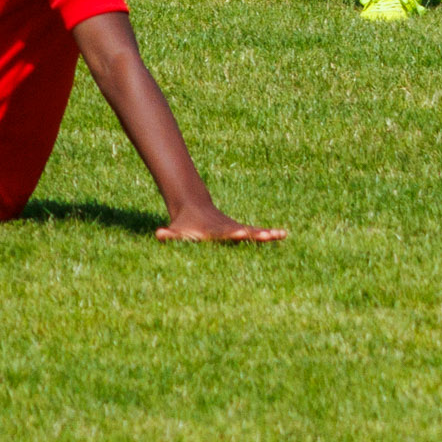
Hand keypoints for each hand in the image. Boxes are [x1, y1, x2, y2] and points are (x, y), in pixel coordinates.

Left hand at [156, 203, 287, 243]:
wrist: (193, 205)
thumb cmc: (184, 224)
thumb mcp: (176, 230)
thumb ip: (169, 234)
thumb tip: (158, 234)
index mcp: (214, 231)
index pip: (224, 233)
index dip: (232, 233)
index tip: (241, 233)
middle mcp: (227, 228)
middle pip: (243, 232)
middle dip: (255, 234)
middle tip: (268, 235)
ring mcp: (234, 228)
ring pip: (253, 231)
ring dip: (266, 233)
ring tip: (282, 234)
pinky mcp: (239, 230)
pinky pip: (255, 233)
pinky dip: (267, 234)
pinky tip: (282, 235)